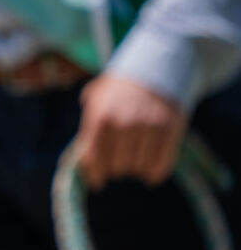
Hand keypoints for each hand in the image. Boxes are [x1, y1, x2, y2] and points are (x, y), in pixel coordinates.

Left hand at [75, 73, 186, 189]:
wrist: (154, 67)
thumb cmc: (118, 89)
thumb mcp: (95, 101)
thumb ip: (88, 127)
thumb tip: (80, 161)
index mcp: (100, 117)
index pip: (94, 159)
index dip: (95, 175)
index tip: (97, 182)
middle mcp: (123, 124)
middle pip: (117, 167)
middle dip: (115, 167)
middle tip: (117, 162)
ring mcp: (148, 127)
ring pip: (138, 168)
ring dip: (135, 168)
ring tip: (133, 159)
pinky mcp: (170, 131)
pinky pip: (160, 166)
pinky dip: (154, 173)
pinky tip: (149, 172)